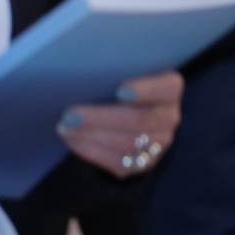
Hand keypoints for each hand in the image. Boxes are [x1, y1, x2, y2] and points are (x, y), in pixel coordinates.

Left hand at [58, 70, 181, 177]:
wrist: (124, 115)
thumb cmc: (116, 86)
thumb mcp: (122, 73)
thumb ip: (113, 71)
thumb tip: (83, 70)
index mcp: (170, 89)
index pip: (167, 88)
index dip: (146, 90)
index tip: (119, 90)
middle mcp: (170, 117)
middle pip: (139, 119)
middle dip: (100, 118)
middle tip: (70, 114)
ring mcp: (160, 143)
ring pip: (126, 142)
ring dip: (91, 136)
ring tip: (65, 127)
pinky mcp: (145, 163)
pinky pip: (118, 161)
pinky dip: (91, 151)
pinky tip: (73, 141)